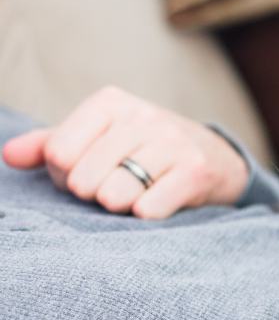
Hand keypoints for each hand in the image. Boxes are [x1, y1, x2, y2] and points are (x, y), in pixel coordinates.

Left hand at [1, 86, 248, 218]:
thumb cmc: (145, 150)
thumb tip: (10, 155)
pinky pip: (149, 209)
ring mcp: (172, 142)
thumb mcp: (100, 138)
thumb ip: (52, 144)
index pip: (58, 152)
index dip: (64, 175)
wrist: (216, 157)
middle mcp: (143, 116)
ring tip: (132, 197)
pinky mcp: (195, 171)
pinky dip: (146, 216)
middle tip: (112, 188)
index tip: (87, 172)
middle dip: (92, 194)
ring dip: (119, 207)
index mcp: (111, 103)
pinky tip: (155, 205)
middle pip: (83, 178)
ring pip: (115, 195)